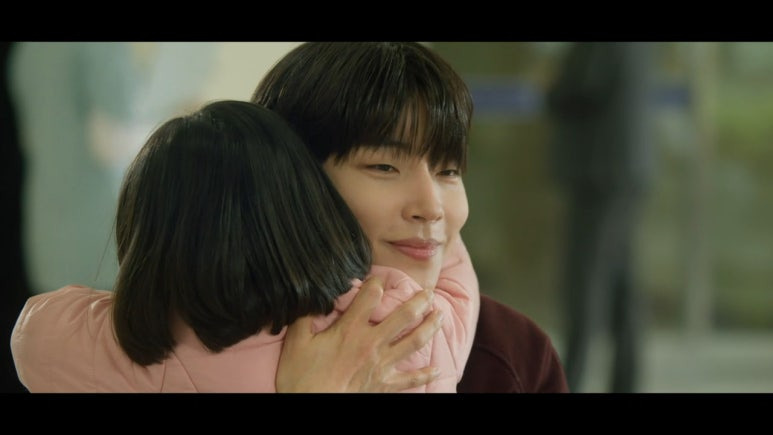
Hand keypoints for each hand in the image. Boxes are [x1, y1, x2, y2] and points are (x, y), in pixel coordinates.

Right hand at [276, 276, 443, 391]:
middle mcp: (372, 343)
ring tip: (439, 315)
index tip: (379, 278)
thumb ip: (305, 317)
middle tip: (428, 292)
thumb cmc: (302, 377)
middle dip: (418, 301)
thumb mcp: (297, 342)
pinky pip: (410, 379)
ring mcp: (382, 365)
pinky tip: (436, 369)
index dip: (377, 282)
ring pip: (414, 341)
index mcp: (351, 330)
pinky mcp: (385, 385)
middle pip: (403, 316)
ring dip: (430, 327)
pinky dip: (425, 375)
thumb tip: (314, 297)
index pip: (371, 296)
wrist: (313, 406)